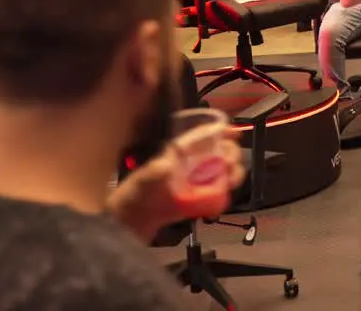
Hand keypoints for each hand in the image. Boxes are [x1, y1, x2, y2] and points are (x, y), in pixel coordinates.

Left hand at [107, 128, 245, 241]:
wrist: (125, 229)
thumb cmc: (128, 201)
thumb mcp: (139, 184)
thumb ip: (151, 173)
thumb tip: (167, 163)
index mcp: (173, 155)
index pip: (201, 136)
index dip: (219, 131)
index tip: (235, 134)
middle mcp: (184, 166)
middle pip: (215, 153)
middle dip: (230, 155)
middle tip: (232, 166)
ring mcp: (189, 184)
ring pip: (219, 172)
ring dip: (230, 174)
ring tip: (232, 181)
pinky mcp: (191, 203)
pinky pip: (213, 195)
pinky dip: (222, 196)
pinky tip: (222, 201)